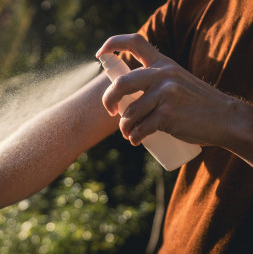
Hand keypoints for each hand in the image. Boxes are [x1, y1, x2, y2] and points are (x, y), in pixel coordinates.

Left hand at [95, 33, 237, 146]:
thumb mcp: (176, 81)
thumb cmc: (194, 103)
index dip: (112, 44)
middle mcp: (163, 75)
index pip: (135, 42)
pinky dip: (134, 137)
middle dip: (108, 100)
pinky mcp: (168, 115)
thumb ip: (154, 80)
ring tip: (129, 133)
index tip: (100, 54)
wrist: (225, 118)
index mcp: (163, 63)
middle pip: (121, 84)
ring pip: (129, 113)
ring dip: (124, 127)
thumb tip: (121, 97)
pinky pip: (140, 128)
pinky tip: (136, 140)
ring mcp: (166, 94)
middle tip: (110, 111)